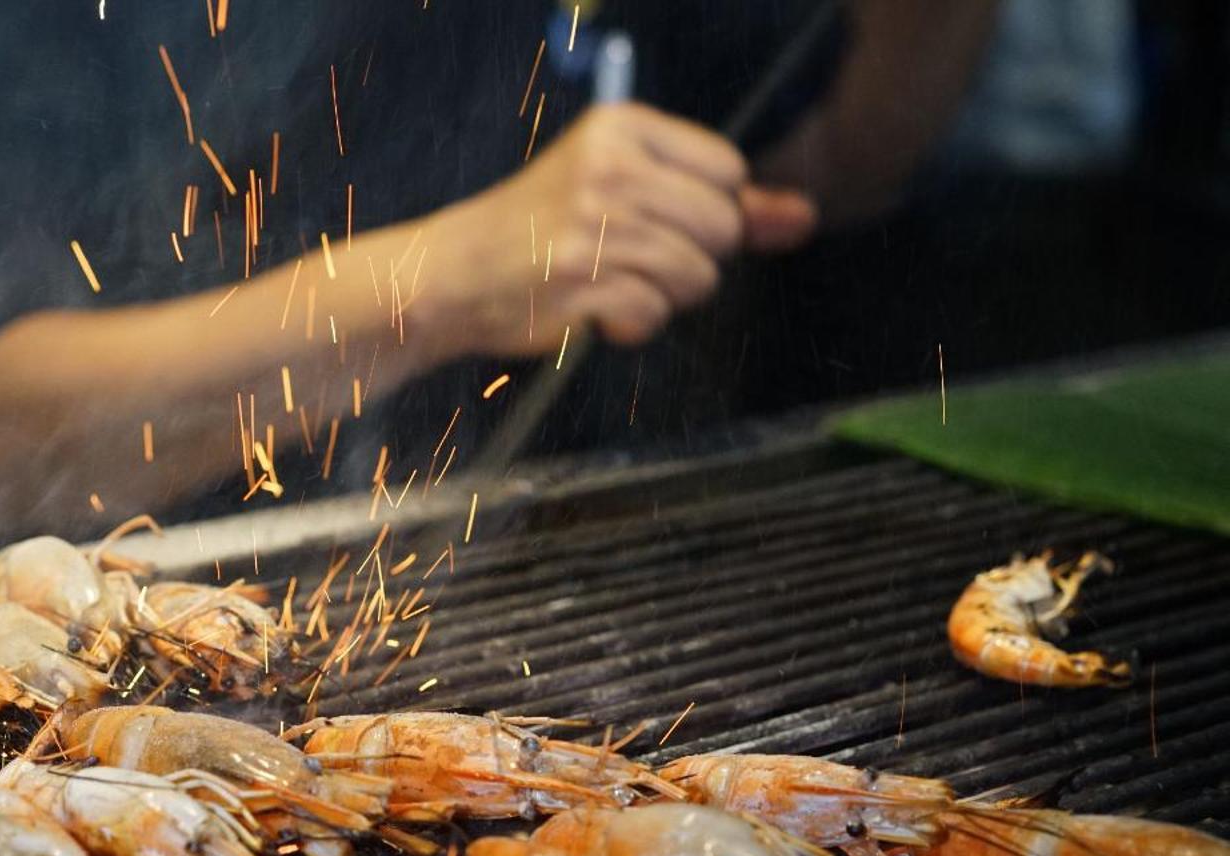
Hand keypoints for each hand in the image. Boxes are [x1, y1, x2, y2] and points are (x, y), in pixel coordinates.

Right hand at [419, 103, 816, 354]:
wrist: (453, 275)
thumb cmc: (543, 233)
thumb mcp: (625, 193)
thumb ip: (719, 203)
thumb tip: (803, 217)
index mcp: (619, 128)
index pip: (727, 171)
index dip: (703, 210)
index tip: (651, 218)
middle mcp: (608, 168)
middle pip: (721, 227)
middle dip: (689, 257)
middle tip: (625, 257)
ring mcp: (593, 226)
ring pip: (696, 277)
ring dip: (660, 296)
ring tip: (606, 283)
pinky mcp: (581, 282)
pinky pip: (653, 315)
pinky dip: (629, 326)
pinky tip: (590, 311)